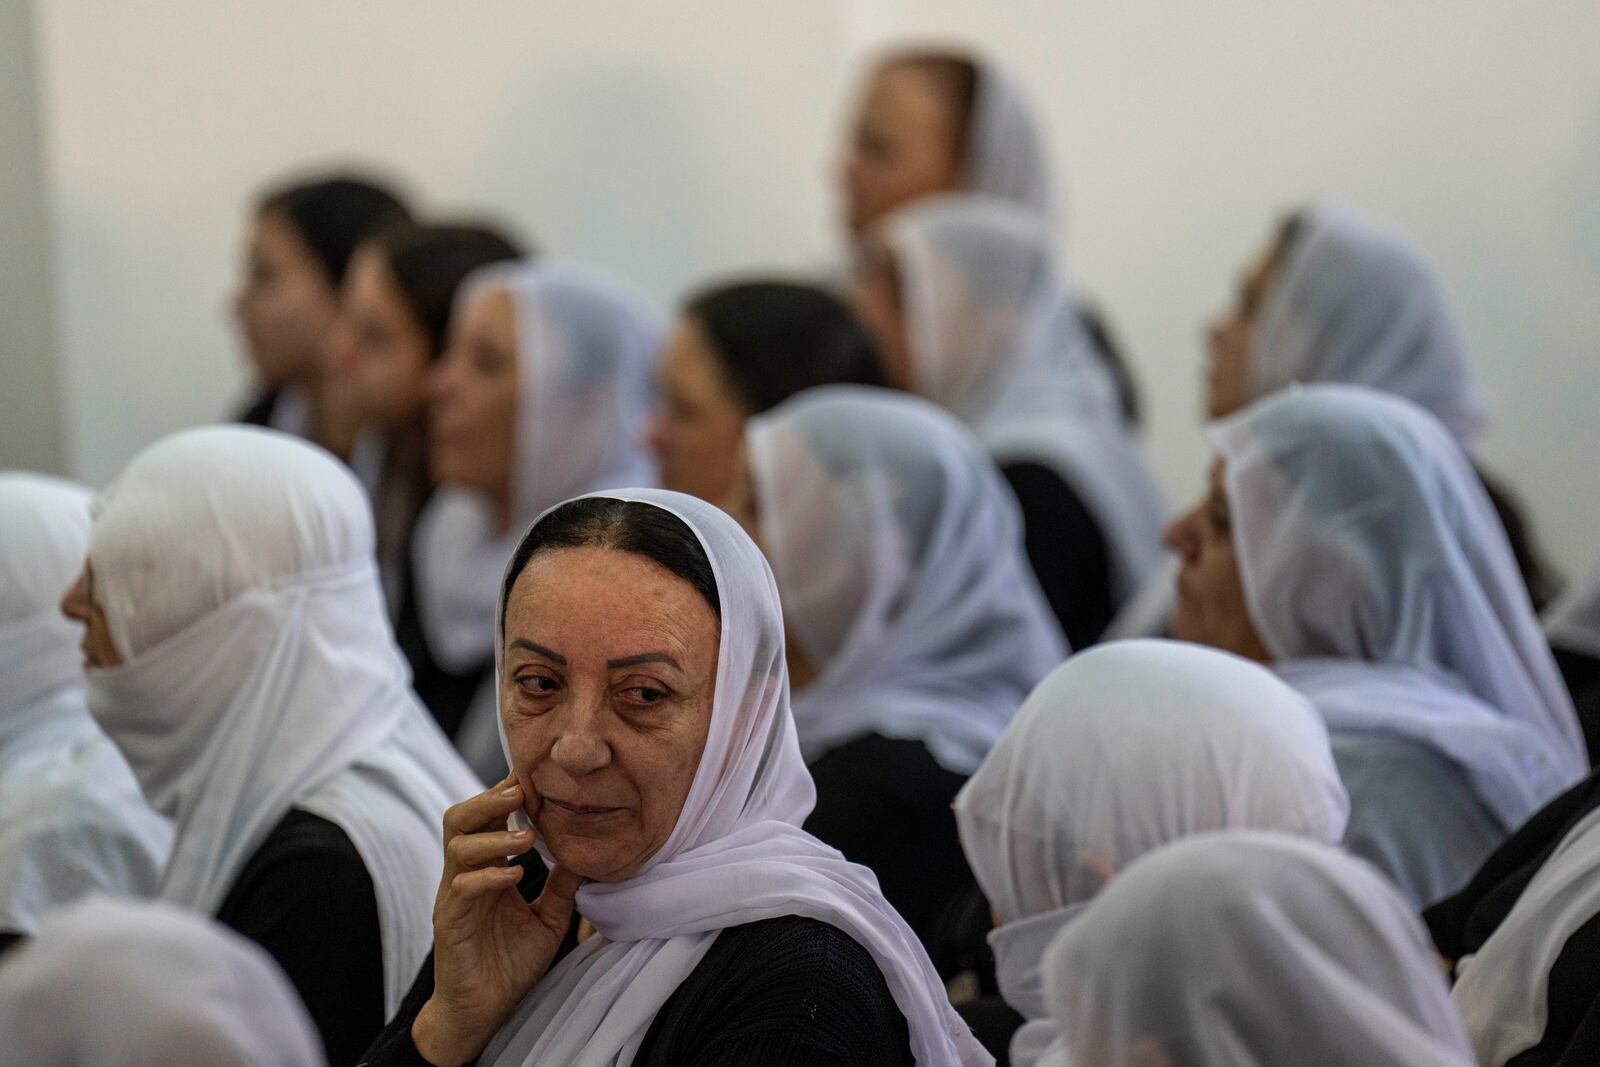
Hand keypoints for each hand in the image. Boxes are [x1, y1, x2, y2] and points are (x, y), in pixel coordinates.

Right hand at [412, 775, 582, 1065]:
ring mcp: (453, 897)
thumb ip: (562, 887)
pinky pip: (462, 888)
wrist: (483, 1011)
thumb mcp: (548, 919)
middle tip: (521, 791)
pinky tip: (515, 875)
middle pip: (460, 820)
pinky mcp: (449, 923)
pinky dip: (489, 876)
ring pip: (457, 847)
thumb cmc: (510, 964)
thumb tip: (586, 853)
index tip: (533, 775)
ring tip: (527, 838)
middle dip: (488, 799)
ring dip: (493, 836)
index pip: (486, 818)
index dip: (504, 794)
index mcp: (486, 869)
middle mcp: (464, 876)